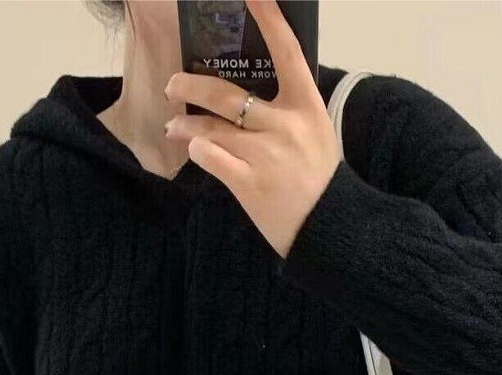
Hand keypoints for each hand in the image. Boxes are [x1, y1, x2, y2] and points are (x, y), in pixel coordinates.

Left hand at [163, 0, 340, 258]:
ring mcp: (265, 155)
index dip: (268, 18)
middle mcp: (284, 126)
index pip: (286, 53)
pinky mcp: (249, 184)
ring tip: (174, 127)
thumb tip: (250, 91)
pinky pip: (210, 157)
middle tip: (172, 85)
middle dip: (189, 86)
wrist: (329, 226)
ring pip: (210, 129)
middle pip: (225, 95)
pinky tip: (193, 151)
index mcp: (306, 107)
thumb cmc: (320, 179)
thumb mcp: (316, 133)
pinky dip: (197, 151)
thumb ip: (287, 108)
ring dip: (185, 125)